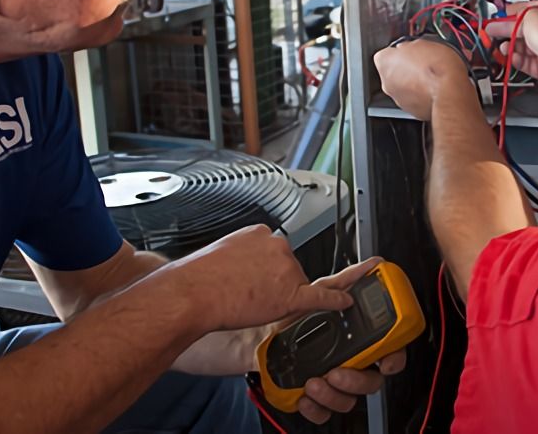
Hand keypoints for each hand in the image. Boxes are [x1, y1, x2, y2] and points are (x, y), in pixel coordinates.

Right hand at [155, 225, 350, 331]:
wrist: (192, 293)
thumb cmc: (198, 277)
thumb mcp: (221, 250)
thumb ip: (242, 253)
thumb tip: (244, 264)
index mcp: (260, 233)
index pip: (275, 252)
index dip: (265, 269)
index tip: (254, 276)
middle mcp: (279, 247)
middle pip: (289, 268)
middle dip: (274, 282)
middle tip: (246, 293)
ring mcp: (287, 269)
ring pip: (296, 285)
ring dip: (279, 296)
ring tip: (248, 302)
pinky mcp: (291, 294)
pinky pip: (321, 297)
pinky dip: (335, 301)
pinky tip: (345, 303)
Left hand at [282, 258, 409, 423]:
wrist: (244, 335)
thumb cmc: (279, 316)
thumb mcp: (313, 294)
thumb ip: (343, 284)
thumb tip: (371, 264)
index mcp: (351, 338)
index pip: (387, 351)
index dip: (393, 357)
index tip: (386, 359)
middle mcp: (344, 361)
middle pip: (371, 380)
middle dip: (358, 379)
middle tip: (339, 370)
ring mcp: (328, 381)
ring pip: (348, 400)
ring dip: (334, 394)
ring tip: (315, 380)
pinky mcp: (309, 397)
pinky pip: (323, 412)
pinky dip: (315, 407)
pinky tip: (304, 394)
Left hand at [374, 39, 475, 119]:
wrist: (450, 92)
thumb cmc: (437, 67)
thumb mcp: (423, 42)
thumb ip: (409, 46)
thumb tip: (411, 48)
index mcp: (384, 62)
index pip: (385, 53)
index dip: (399, 52)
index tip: (409, 50)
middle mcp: (386, 82)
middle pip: (392, 72)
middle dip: (405, 68)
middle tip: (422, 64)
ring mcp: (397, 98)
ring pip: (402, 87)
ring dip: (413, 82)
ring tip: (431, 77)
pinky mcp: (410, 110)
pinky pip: (413, 99)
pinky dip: (420, 95)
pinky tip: (433, 89)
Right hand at [485, 0, 537, 92]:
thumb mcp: (528, 16)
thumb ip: (512, 19)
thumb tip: (500, 23)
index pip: (532, 7)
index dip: (515, 10)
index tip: (501, 14)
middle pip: (527, 28)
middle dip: (508, 29)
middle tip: (493, 29)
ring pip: (525, 46)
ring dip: (511, 45)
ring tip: (500, 44)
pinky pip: (527, 61)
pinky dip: (516, 58)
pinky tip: (509, 55)